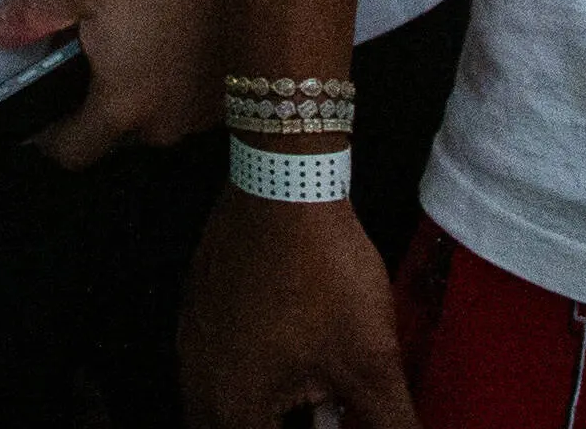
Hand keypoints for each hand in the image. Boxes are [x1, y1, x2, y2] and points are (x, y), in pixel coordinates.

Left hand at [0, 0, 218, 167]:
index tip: (38, 114)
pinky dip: (175, 86)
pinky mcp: (233, 103)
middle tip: (92, 59)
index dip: (47, 139)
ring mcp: (201, 119)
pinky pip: (186, 107)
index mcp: (120, 108)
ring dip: (141, 95)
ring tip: (140, 45)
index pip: (71, 154)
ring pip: (153, 120)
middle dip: (97, 107)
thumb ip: (33, 11)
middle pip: (113, 136)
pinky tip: (177, 46)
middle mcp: (162, 127)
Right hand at [180, 189, 414, 428]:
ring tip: (321, 397)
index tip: (336, 419)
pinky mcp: (199, 309)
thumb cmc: (321, 271)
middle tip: (326, 413)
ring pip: (226, 404)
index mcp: (231, 409)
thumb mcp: (371, 365)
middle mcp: (197, 383)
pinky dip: (258, 377)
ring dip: (272, 408)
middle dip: (282, 422)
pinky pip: (221, 364)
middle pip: (236, 428)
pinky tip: (297, 358)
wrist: (285, 181)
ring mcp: (192, 343)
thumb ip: (392, 425)